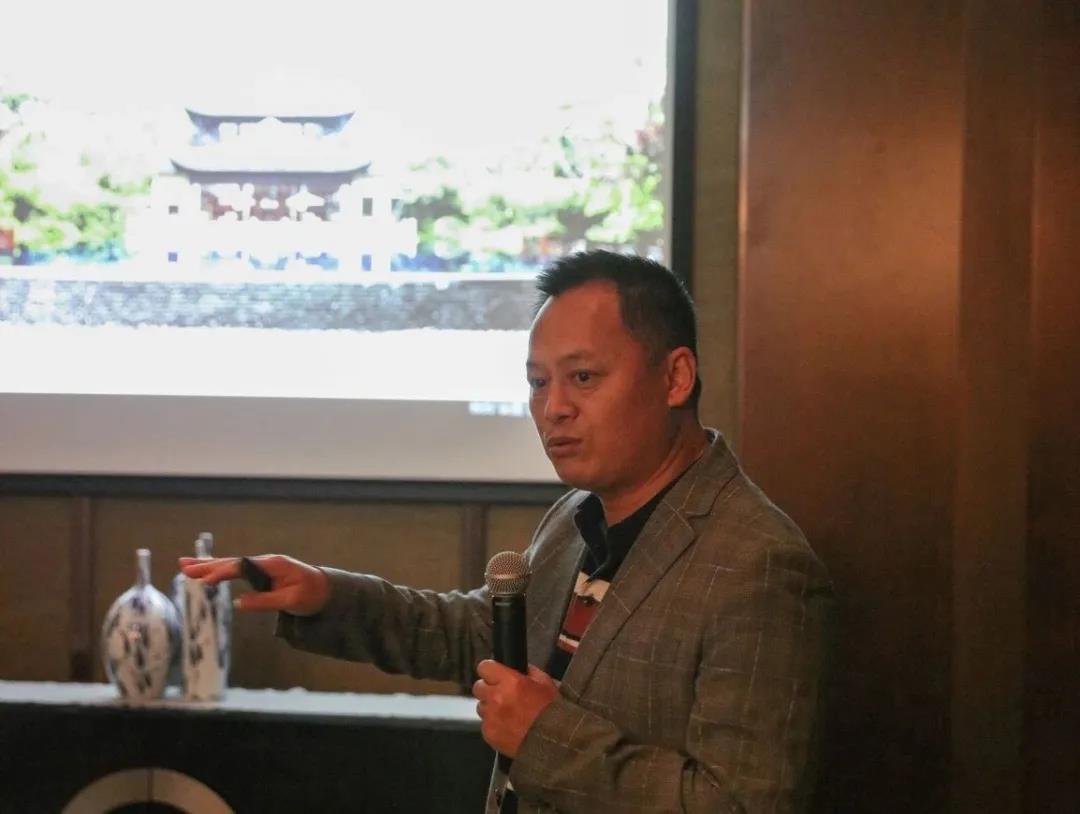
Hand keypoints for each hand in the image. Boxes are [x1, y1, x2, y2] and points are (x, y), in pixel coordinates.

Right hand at [178, 554, 329, 615]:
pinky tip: (208, 571)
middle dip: (207, 565)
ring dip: (209, 565)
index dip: (222, 573)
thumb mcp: (292, 601)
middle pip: (231, 562)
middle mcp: (265, 561)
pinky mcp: (262, 573)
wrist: (327, 590)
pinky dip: (221, 570)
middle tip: (183, 567)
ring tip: (185, 565)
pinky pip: (237, 570)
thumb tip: (239, 603)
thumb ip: (266, 601)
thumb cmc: (312, 595)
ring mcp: (263, 566)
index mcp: (272, 565)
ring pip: (231, 564)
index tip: (205, 581)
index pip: (241, 567)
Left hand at [472, 660, 557, 757]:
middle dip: (489, 689)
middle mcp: (497, 698)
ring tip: (508, 713)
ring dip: (490, 708)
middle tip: (502, 695)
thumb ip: (527, 671)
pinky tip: (508, 726)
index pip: (484, 667)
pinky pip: (485, 724)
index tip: (494, 674)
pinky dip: (493, 725)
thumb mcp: (545, 682)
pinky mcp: (489, 734)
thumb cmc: (552, 712)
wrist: (553, 742)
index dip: (490, 670)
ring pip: (481, 706)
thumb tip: (517, 667)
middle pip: (478, 687)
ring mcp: (491, 717)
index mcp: (511, 682)